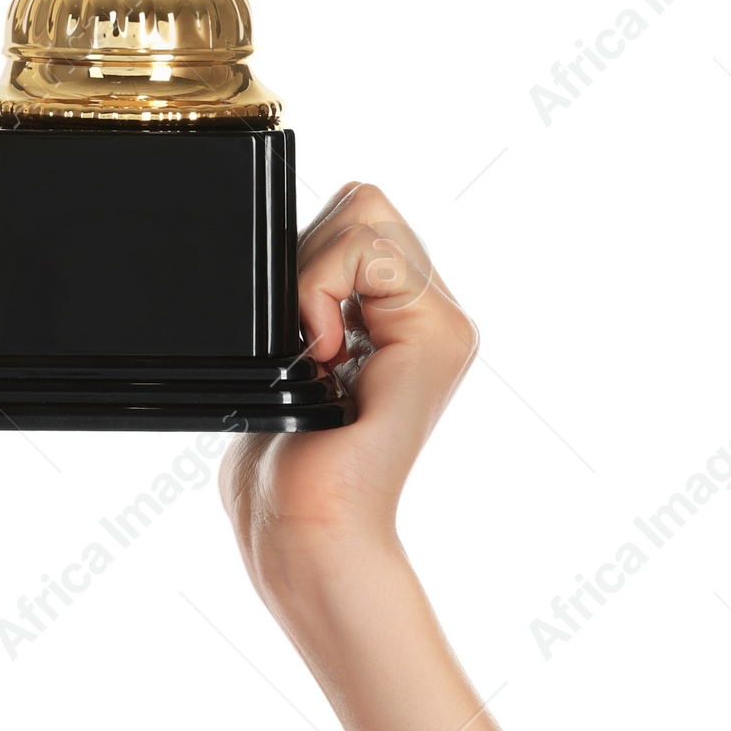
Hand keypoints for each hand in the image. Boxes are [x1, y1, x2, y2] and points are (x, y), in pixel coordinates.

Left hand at [220, 181, 476, 607]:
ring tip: (316, 351)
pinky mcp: (440, 337)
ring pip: (367, 216)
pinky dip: (323, 290)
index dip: (309, 251)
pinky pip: (371, 252)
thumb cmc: (286, 461)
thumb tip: (286, 236)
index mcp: (404, 315)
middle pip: (364, 202)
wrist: (306, 528)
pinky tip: (325, 357)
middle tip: (302, 338)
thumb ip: (312, 290)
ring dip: (315, 277)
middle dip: (311, 256)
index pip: (357, 215)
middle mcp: (436, 314)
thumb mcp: (290, 354)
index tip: (295, 329)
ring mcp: (444, 324)